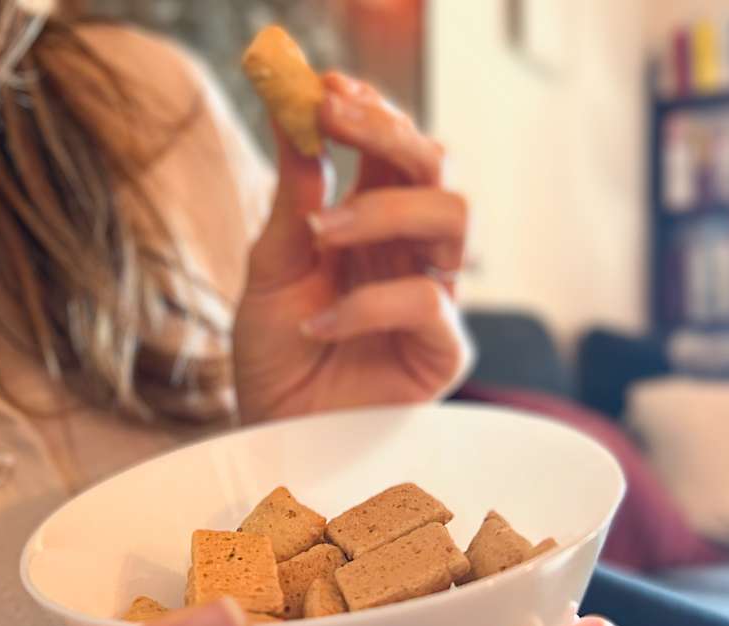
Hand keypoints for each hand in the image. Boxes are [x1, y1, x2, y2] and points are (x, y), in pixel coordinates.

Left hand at [234, 72, 470, 423]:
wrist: (273, 436)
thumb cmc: (275, 358)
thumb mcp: (272, 265)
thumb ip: (294, 194)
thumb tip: (294, 111)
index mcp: (377, 227)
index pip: (394, 152)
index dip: (369, 112)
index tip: (323, 85)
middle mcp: (413, 253)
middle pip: (438, 166)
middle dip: (387, 131)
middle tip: (330, 114)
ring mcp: (434, 298)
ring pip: (456, 215)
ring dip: (384, 208)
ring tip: (320, 231)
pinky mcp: (444, 350)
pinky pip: (426, 301)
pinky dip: (366, 304)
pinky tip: (318, 323)